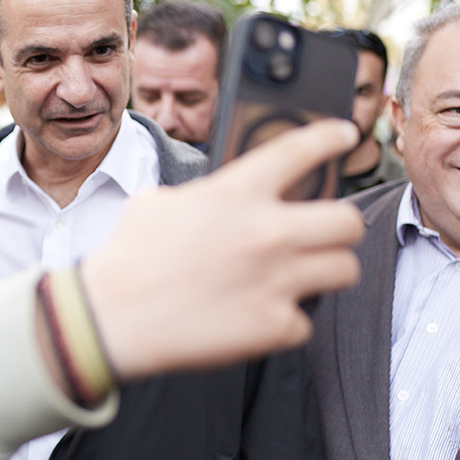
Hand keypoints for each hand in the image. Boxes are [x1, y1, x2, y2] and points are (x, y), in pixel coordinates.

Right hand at [81, 118, 363, 378]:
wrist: (112, 319)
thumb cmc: (129, 260)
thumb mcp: (158, 203)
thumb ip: (205, 195)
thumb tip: (223, 200)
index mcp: (236, 193)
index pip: (301, 150)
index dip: (330, 137)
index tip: (345, 135)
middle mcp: (266, 232)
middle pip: (348, 221)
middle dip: (339, 228)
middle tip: (322, 237)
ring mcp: (276, 280)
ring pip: (343, 270)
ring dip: (323, 273)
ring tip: (296, 278)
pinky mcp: (274, 325)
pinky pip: (304, 322)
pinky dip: (284, 323)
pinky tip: (256, 318)